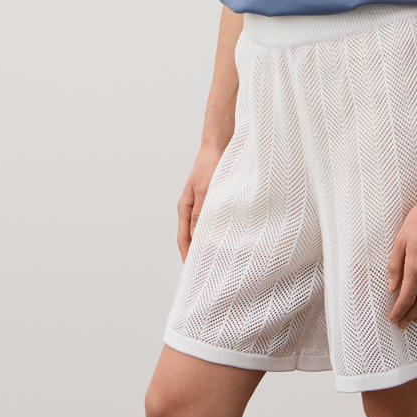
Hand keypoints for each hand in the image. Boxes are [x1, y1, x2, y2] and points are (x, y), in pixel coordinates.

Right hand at [177, 144, 226, 261]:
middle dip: (201, 254)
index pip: (184, 239)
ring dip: (213, 243)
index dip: (188, 257)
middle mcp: (194, 209)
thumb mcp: (206, 190)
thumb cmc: (212, 164)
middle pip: (194, 238)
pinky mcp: (218, 201)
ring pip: (207, 231)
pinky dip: (222, 232)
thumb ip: (202, 214)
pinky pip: (218, 221)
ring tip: (223, 259)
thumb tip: (198, 237)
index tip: (194, 273)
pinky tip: (233, 239)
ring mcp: (206, 205)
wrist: (222, 143)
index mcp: (186, 208)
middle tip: (211, 271)